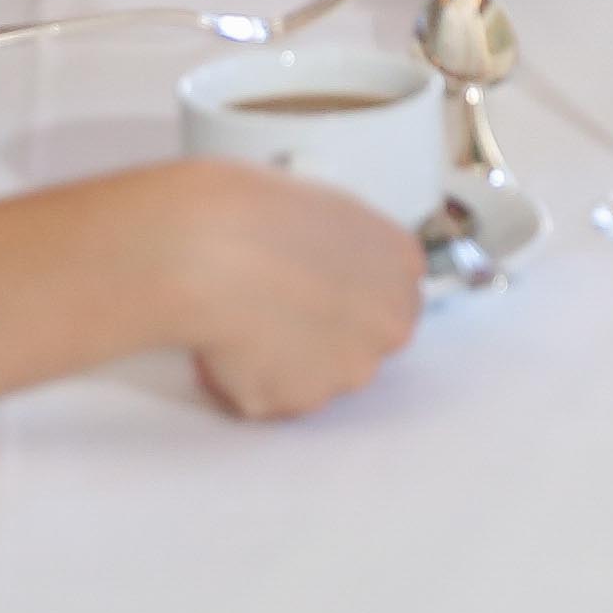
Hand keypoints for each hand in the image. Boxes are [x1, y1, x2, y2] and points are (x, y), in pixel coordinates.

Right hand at [145, 158, 425, 418]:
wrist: (212, 246)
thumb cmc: (255, 211)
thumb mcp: (323, 211)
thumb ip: (346, 252)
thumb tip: (322, 275)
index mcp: (400, 262)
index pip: (397, 297)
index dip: (352, 301)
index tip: (321, 297)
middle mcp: (389, 323)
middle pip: (364, 344)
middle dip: (323, 338)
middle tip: (274, 311)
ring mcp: (349, 369)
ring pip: (317, 377)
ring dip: (283, 362)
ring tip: (239, 320)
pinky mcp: (301, 402)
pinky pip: (272, 398)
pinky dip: (247, 380)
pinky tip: (225, 342)